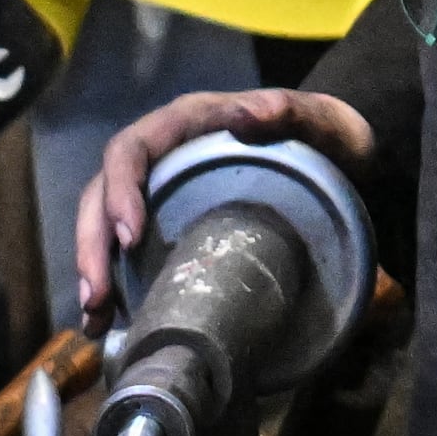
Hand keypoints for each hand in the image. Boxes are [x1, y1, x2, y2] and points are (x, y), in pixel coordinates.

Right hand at [73, 86, 370, 315]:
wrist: (343, 158)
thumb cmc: (326, 134)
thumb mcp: (317, 120)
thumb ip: (288, 111)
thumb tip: (245, 112)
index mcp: (186, 124)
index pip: (131, 150)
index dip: (120, 191)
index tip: (129, 238)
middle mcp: (164, 154)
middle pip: (104, 193)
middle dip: (93, 245)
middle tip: (97, 297)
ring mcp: (162, 190)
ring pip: (106, 224)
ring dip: (94, 269)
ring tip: (94, 318)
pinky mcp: (169, 222)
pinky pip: (127, 249)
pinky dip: (114, 284)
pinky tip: (109, 324)